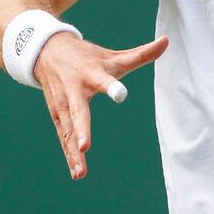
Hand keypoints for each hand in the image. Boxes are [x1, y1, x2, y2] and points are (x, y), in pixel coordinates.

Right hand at [32, 30, 168, 179]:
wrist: (46, 50)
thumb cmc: (87, 56)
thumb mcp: (112, 55)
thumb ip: (140, 53)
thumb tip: (167, 41)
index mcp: (90, 73)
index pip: (103, 79)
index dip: (111, 86)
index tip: (121, 94)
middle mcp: (73, 90)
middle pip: (78, 111)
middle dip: (80, 128)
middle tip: (85, 146)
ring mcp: (62, 105)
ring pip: (67, 130)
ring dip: (73, 151)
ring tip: (81, 172)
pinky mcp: (57, 115)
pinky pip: (63, 137)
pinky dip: (69, 155)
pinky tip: (77, 172)